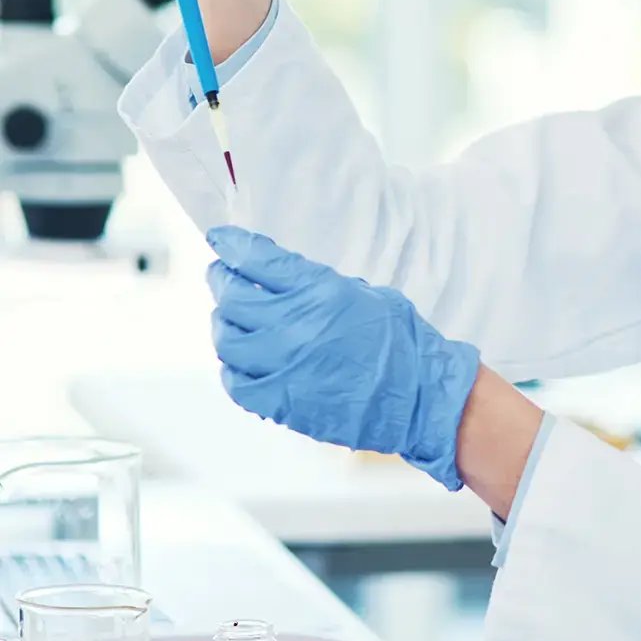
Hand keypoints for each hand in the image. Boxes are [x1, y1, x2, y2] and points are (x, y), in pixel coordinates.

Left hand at [206, 226, 481, 490]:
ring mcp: (282, 365)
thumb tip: (288, 280)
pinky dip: (230, 367)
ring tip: (228, 318)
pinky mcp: (279, 401)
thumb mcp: (367, 294)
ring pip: (226, 339)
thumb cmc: (403, 342)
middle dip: (221, 280)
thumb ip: (322, 286)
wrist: (418, 396)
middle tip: (220, 275)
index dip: (233, 245)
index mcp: (320, 291)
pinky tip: (237, 360)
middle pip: (233, 297)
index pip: (258, 260)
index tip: (221, 239)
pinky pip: (235, 382)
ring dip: (223, 324)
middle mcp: (294, 325)